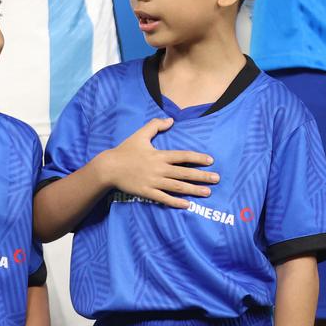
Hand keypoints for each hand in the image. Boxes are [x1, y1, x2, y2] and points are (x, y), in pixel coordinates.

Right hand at [94, 118, 217, 208]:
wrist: (108, 167)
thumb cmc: (125, 150)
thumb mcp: (140, 134)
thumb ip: (155, 125)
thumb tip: (171, 120)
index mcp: (159, 155)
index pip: (183, 156)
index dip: (198, 158)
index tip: (210, 161)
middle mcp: (159, 169)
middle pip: (184, 173)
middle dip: (202, 176)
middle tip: (217, 179)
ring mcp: (153, 182)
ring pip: (177, 187)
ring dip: (194, 190)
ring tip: (207, 192)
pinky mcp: (147, 192)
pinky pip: (164, 198)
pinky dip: (176, 202)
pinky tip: (187, 205)